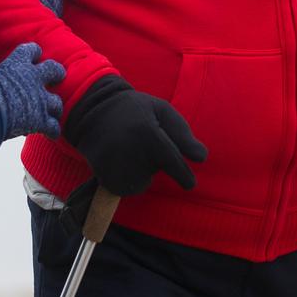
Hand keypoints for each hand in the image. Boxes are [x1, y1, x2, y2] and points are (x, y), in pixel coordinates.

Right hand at [0, 42, 64, 138]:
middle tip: (57, 77)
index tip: (34, 55)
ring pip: (57, 103)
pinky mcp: (41, 120)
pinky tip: (50, 134)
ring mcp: (40, 99)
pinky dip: (52, 131)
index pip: (30, 50)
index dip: (33, 53)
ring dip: (55, 109)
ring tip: (52, 114)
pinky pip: (53, 127)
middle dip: (57, 73)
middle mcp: (32, 79)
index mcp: (16, 65)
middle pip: (54, 69)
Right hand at [63, 75, 207, 195]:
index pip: (175, 165)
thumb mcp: (162, 110)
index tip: (189, 183)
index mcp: (150, 136)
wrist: (93, 111)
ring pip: (143, 182)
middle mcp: (134, 155)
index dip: (185, 177)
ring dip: (141, 172)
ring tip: (129, 149)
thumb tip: (202, 158)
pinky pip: (126, 188)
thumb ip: (183, 134)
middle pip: (158, 172)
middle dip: (156, 162)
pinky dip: (127, 178)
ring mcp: (118, 169)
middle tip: (143, 142)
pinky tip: (120, 160)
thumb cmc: (135, 109)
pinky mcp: (106, 179)